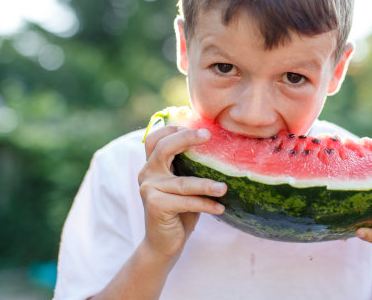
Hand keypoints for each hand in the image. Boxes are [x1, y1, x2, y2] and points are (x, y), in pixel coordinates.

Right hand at [139, 125, 226, 259]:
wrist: (164, 243)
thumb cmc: (180, 210)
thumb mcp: (184, 184)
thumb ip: (190, 166)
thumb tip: (219, 146)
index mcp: (153, 165)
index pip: (156, 138)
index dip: (173, 128)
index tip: (197, 127)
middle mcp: (147, 173)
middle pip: (163, 148)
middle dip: (186, 138)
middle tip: (208, 136)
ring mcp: (149, 189)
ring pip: (183, 182)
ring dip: (206, 185)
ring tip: (224, 188)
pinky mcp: (155, 206)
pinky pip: (186, 202)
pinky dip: (205, 205)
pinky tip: (220, 208)